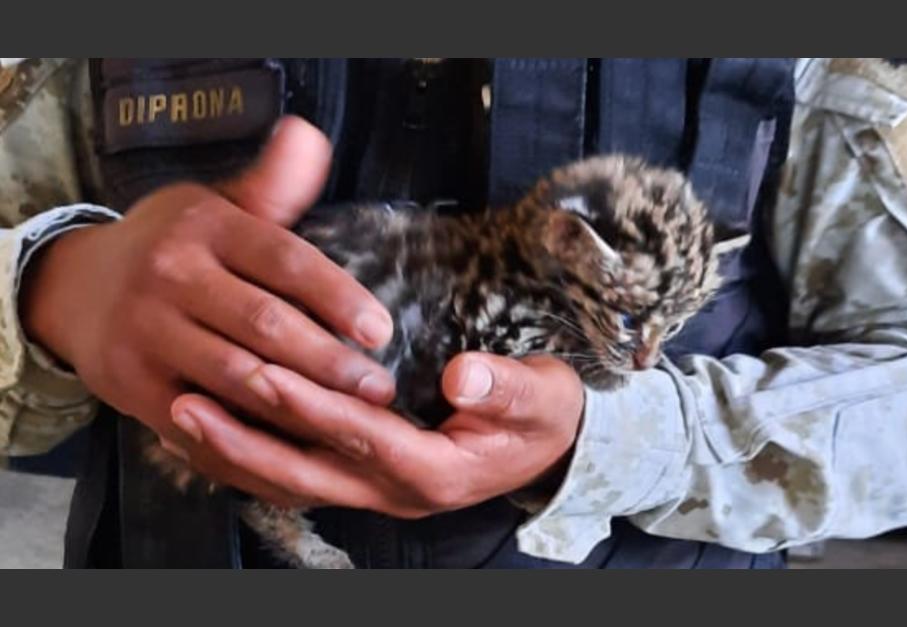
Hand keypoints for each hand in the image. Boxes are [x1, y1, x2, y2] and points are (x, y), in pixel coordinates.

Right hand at [20, 116, 395, 505]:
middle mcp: (172, 276)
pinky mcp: (134, 385)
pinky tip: (295, 444)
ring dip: (300, 404)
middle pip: (265, 325)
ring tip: (352, 421)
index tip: (380, 330)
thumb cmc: (174, 246)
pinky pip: (203, 418)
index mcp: (205, 227)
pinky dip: (250, 435)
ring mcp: (148, 333)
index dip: (337, 297)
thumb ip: (272, 186)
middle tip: (380, 388)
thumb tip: (311, 136)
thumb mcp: (217, 205)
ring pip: (236, 376)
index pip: (284, 260)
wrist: (78, 287)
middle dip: (330, 362)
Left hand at [169, 353, 584, 515]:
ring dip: (235, 452)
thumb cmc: (541, 415)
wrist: (544, 446)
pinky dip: (251, 457)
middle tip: (187, 403)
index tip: (261, 370)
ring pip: (290, 480)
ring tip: (180, 416)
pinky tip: (214, 431)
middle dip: (244, 439)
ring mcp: (375, 490)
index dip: (311, 405)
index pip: (362, 434)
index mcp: (436, 469)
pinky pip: (295, 474)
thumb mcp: (542, 398)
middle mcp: (395, 490)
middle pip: (305, 472)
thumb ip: (507, 387)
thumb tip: (464, 374)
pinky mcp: (363, 479)